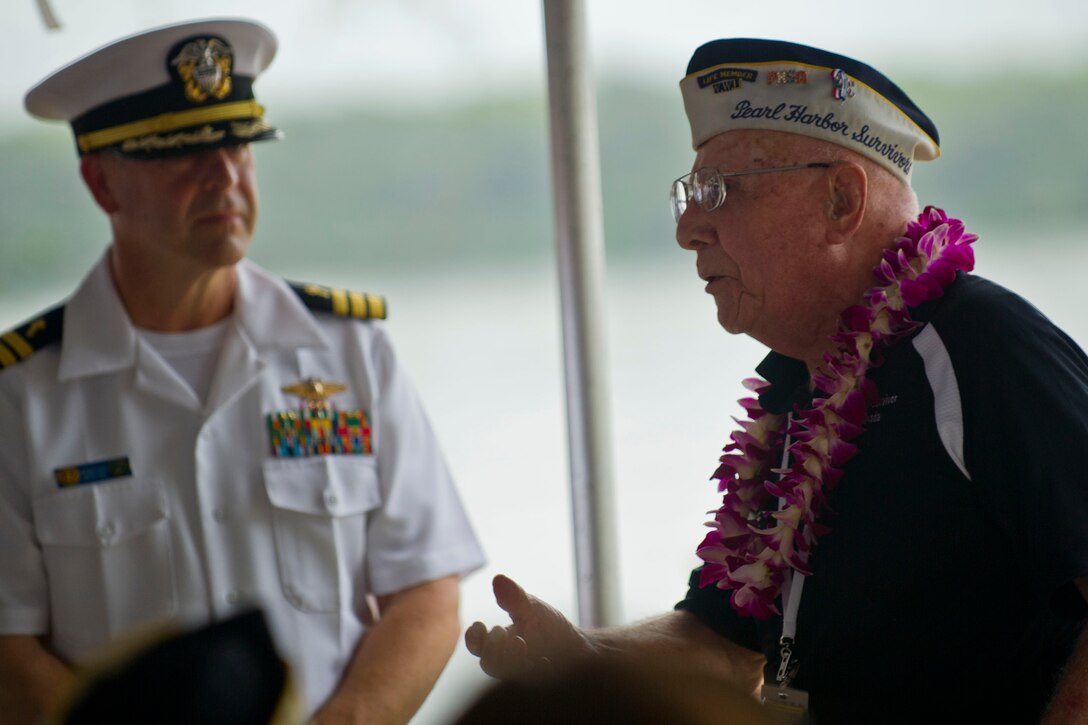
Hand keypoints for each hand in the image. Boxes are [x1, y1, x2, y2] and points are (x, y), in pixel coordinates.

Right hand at [464, 574, 590, 679]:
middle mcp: (504, 659)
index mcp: (499, 641)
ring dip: (510, 659)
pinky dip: (534, 669)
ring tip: (523, 644)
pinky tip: (545, 660)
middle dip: (493, 648)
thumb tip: (498, 579)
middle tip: (506, 633)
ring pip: (504, 673)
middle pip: (486, 661)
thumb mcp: (533, 608)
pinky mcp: (534, 683)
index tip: (481, 625)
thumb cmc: (550, 628)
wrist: (577, 648)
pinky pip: (527, 681)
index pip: (475, 642)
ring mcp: (518, 673)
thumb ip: (515, 597)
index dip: (473, 636)